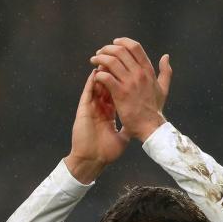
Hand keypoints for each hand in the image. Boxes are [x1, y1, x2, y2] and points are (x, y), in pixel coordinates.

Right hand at [65, 69, 128, 183]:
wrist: (93, 160)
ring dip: (103, 72)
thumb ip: (128, 129)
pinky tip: (97, 71)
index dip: (122, 81)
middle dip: (113, 72)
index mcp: (109, 113)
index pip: (116, 92)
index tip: (131, 73)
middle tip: (121, 62)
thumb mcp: (122, 139)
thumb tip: (137, 126)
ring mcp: (92, 107)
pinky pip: (88, 91)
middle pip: (108, 84)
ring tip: (109, 61)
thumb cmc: (106, 152)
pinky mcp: (84, 109)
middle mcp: (100, 107)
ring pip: (97, 85)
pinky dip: (93, 80)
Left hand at [90, 37, 171, 142]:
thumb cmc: (155, 110)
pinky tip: (96, 77)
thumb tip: (166, 57)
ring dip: (100, 58)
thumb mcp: (163, 88)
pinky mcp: (120, 93)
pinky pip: (106, 77)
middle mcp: (139, 73)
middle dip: (107, 49)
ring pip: (111, 61)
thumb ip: (165, 71)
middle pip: (120, 50)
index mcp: (148, 71)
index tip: (114, 43)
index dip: (122, 41)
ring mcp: (130, 83)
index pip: (135, 47)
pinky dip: (99, 74)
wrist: (150, 127)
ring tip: (93, 61)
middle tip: (99, 53)